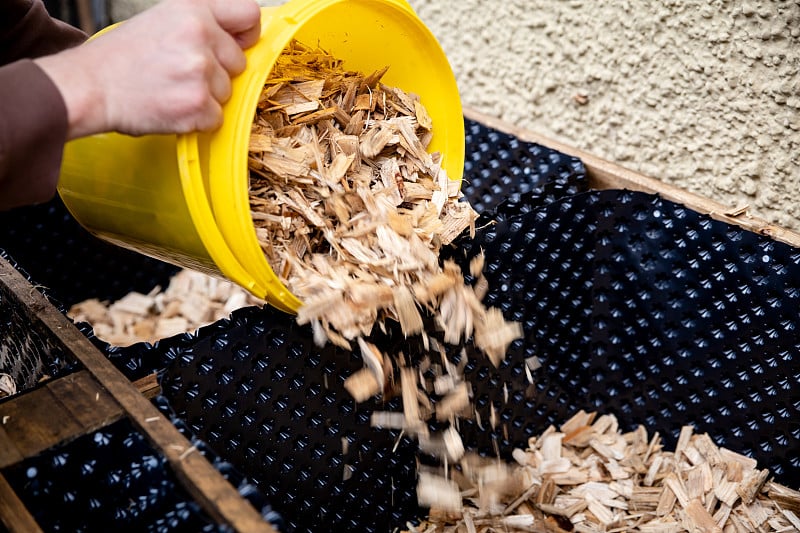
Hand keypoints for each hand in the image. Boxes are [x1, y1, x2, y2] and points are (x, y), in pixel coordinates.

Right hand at [35, 0, 260, 137]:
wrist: (91, 86)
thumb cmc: (124, 57)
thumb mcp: (163, 20)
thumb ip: (203, 25)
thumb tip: (241, 41)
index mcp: (193, 10)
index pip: (249, 14)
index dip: (247, 35)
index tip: (239, 45)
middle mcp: (200, 37)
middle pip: (240, 63)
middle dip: (218, 73)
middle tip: (182, 73)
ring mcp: (200, 72)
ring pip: (228, 93)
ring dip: (206, 97)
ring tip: (172, 89)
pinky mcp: (198, 105)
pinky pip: (217, 118)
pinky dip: (198, 120)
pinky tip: (172, 106)